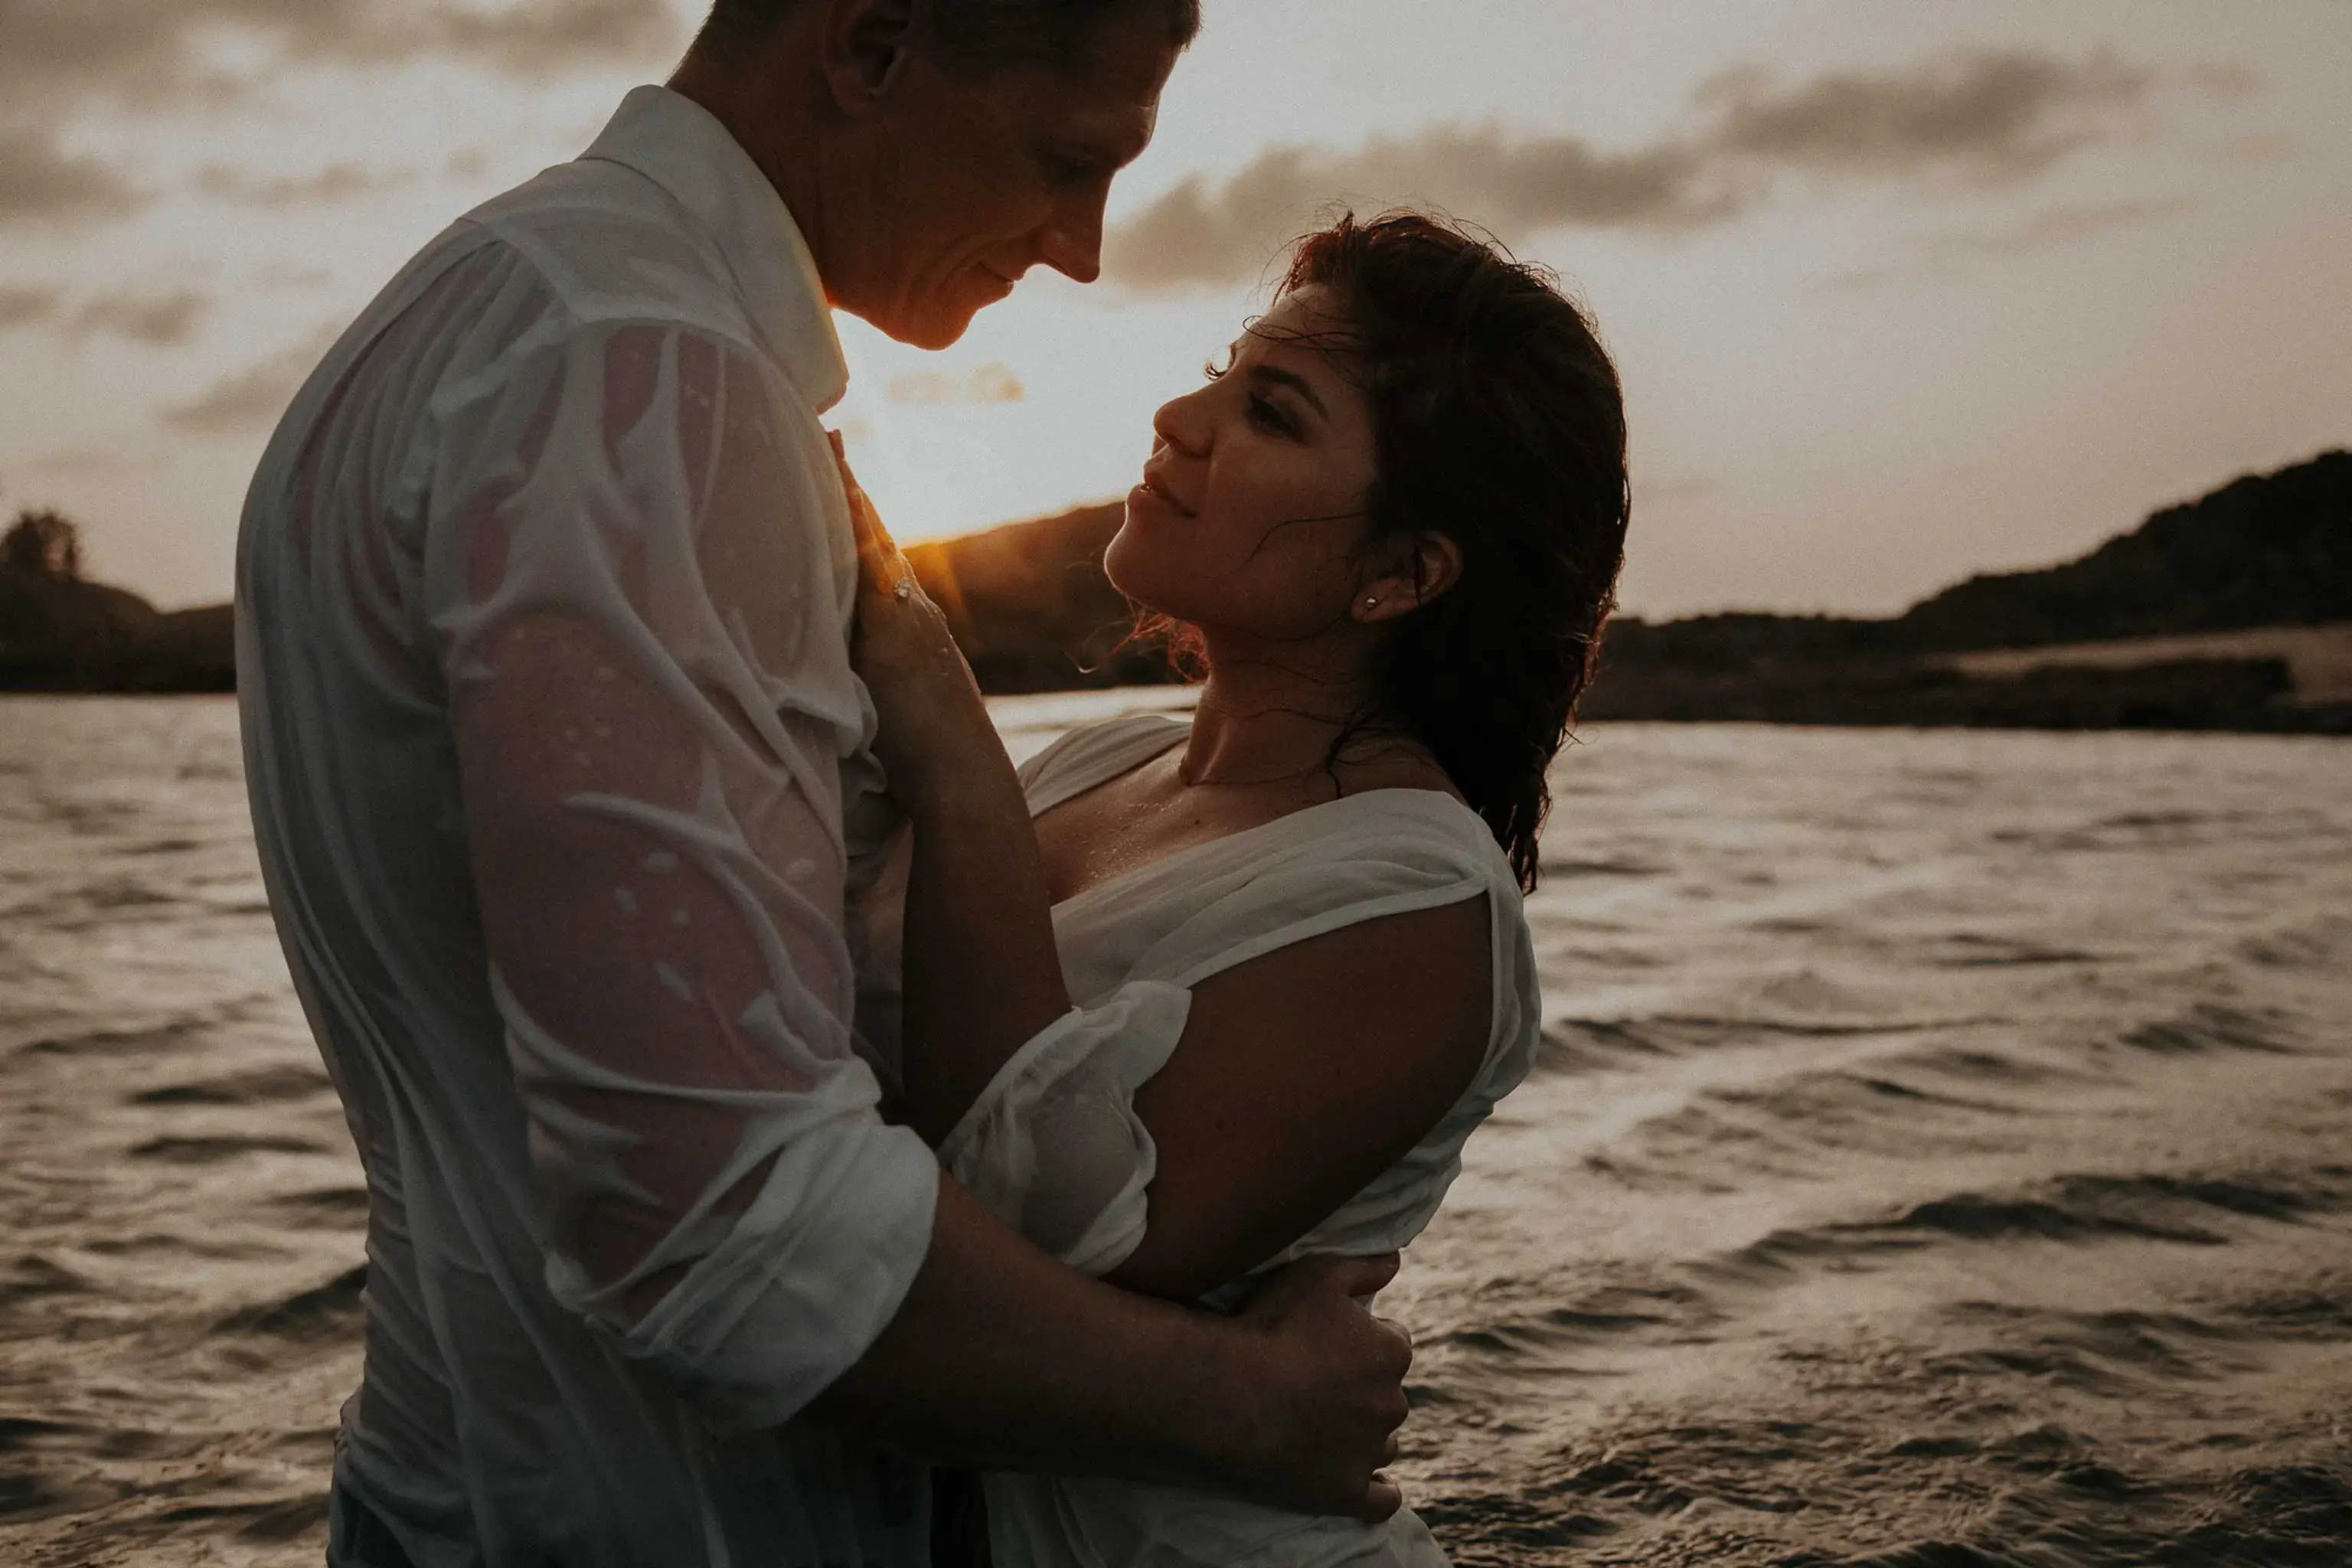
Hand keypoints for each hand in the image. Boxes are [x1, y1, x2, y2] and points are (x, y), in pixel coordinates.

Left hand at [832, 433, 990, 803]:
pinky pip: (867, 568)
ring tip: (823, 443)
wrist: (965, 785)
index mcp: (917, 632)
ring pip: (873, 543)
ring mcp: (906, 620)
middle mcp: (915, 615)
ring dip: (848, 494)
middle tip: (827, 436)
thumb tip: (848, 694)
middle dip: (852, 490)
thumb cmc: (934, 769)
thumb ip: (878, 691)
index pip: (881, 564)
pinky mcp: (892, 635)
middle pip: (877, 539)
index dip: (860, 521)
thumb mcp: (903, 716)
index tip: (841, 479)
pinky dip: (853, 528)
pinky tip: (836, 492)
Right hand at [1224, 1253, 1413, 1520]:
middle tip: (1315, 1383)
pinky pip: (1379, 1500)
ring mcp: (1368, 1451)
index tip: (1328, 1342)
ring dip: (1364, 1434)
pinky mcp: (1345, 1491)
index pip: (1392, 1344)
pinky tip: (1373, 1488)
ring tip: (1324, 1427)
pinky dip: (1379, 1493)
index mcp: (1391, 1352)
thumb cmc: (1272, 1324)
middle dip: (1361, 1388)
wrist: (1229, 1390)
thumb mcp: (1320, 1273)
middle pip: (1385, 1394)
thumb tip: (1397, 1259)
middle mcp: (1391, 1403)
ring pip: (1382, 1442)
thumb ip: (1366, 1265)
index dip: (1361, 1340)